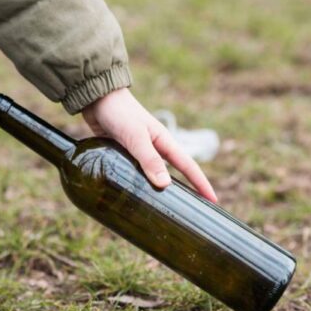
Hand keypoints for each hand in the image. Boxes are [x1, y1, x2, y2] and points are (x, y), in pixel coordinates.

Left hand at [81, 88, 217, 202]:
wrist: (97, 99)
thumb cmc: (120, 113)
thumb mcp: (136, 137)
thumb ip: (149, 159)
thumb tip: (166, 185)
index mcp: (164, 142)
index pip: (188, 166)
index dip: (202, 184)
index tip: (213, 200)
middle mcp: (155, 148)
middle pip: (175, 174)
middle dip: (186, 191)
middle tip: (192, 211)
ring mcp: (141, 152)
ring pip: (154, 176)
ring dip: (160, 191)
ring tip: (166, 210)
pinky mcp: (125, 154)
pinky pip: (136, 174)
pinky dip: (140, 185)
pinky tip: (137, 197)